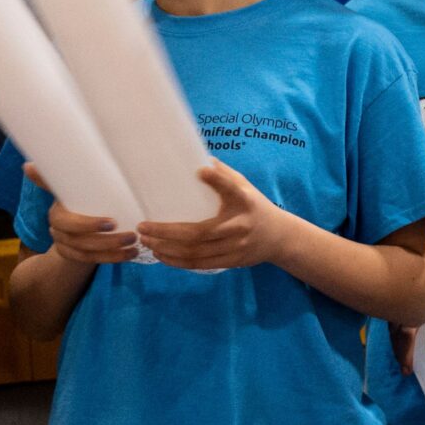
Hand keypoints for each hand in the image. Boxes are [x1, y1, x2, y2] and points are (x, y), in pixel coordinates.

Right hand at [27, 166, 141, 264]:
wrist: (75, 216)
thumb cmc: (80, 195)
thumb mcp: (74, 184)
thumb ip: (59, 175)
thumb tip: (28, 166)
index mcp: (58, 212)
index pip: (67, 223)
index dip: (87, 225)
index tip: (112, 223)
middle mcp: (57, 229)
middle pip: (78, 241)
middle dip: (106, 241)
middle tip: (132, 235)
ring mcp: (64, 245)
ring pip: (86, 253)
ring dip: (112, 252)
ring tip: (134, 244)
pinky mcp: (74, 256)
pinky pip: (92, 261)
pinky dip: (113, 258)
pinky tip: (131, 254)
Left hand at [138, 161, 293, 272]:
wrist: (280, 237)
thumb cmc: (255, 206)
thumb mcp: (246, 187)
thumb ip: (224, 176)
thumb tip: (196, 159)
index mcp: (245, 201)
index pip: (232, 189)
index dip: (218, 181)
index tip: (200, 171)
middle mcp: (241, 225)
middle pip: (199, 233)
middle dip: (166, 232)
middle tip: (143, 227)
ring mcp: (237, 246)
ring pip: (195, 252)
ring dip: (166, 248)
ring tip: (147, 241)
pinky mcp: (233, 261)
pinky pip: (199, 264)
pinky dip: (177, 261)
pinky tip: (162, 254)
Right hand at [397, 247, 424, 370]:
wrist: (408, 246)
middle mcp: (414, 304)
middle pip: (408, 332)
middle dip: (407, 353)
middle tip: (409, 370)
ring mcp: (400, 305)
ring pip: (396, 332)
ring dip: (398, 350)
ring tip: (403, 366)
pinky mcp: (391, 305)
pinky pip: (391, 326)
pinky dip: (393, 340)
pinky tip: (396, 349)